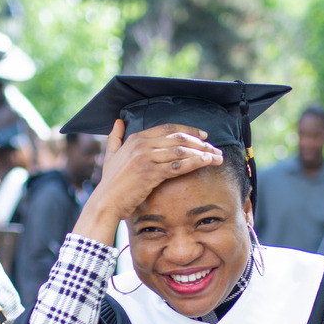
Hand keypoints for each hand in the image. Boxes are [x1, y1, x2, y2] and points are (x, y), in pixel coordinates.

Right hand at [73, 120, 223, 240]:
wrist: (106, 201)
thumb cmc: (111, 182)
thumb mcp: (111, 155)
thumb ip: (115, 137)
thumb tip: (118, 121)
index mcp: (135, 138)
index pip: (168, 128)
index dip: (189, 130)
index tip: (204, 136)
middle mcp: (142, 144)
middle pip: (178, 138)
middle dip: (201, 143)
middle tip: (216, 149)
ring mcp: (146, 157)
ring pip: (181, 150)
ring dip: (202, 153)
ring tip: (217, 157)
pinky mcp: (151, 173)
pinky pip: (178, 165)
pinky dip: (195, 163)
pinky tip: (207, 164)